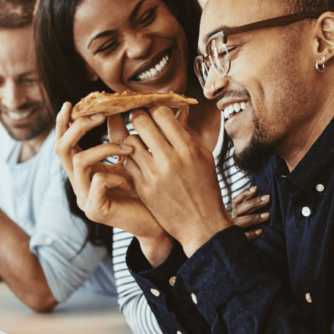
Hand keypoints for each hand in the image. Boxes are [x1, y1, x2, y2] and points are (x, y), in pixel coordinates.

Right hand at [54, 103, 166, 243]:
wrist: (156, 223)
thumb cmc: (144, 190)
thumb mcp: (130, 159)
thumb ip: (119, 137)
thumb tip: (114, 110)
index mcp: (82, 171)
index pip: (63, 143)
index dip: (64, 123)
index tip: (71, 102)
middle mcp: (78, 184)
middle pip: (61, 149)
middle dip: (78, 127)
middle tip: (99, 115)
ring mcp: (84, 198)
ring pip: (80, 161)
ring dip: (105, 148)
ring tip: (130, 148)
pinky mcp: (95, 210)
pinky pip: (98, 181)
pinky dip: (116, 174)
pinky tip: (131, 180)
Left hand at [122, 106, 232, 256]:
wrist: (200, 223)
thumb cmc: (204, 187)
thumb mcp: (204, 157)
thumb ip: (188, 133)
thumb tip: (178, 110)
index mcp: (188, 148)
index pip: (161, 113)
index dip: (156, 110)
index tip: (155, 114)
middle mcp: (170, 159)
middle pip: (141, 122)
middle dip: (139, 118)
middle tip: (140, 121)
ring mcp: (154, 174)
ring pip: (130, 141)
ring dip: (134, 139)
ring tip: (141, 143)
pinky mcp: (142, 188)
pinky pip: (128, 162)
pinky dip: (131, 158)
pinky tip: (140, 161)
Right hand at [231, 186, 269, 240]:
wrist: (230, 247)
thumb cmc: (242, 228)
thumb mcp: (243, 216)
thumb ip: (248, 207)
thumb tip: (259, 193)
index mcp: (232, 212)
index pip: (236, 201)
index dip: (245, 193)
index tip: (256, 188)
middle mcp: (230, 219)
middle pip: (241, 208)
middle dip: (255, 202)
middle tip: (268, 198)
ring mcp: (232, 230)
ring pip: (242, 221)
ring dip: (255, 217)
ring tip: (268, 215)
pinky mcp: (236, 240)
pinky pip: (243, 237)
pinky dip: (251, 234)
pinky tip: (260, 231)